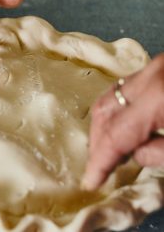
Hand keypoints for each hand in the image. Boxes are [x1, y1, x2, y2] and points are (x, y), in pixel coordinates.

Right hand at [82, 53, 163, 189]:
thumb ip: (160, 153)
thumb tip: (134, 155)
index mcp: (159, 96)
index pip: (116, 134)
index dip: (100, 161)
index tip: (91, 181)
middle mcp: (150, 76)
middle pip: (104, 111)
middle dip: (98, 142)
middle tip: (100, 168)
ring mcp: (152, 68)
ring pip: (109, 98)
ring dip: (103, 126)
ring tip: (109, 150)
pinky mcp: (157, 67)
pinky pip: (122, 90)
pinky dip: (115, 110)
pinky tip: (122, 127)